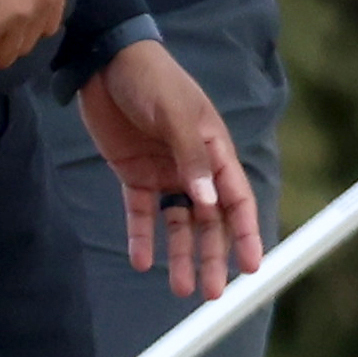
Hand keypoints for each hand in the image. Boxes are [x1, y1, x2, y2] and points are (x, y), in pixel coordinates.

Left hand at [77, 40, 264, 294]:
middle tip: (214, 293)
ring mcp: (165, 172)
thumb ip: (191, 158)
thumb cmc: (151, 80)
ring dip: (180, 255)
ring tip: (181, 289)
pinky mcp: (134, 173)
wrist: (105, 62)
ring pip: (178, 223)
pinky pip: (142, 213)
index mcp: (215, 150)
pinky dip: (143, 237)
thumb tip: (207, 201)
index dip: (245, 234)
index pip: (236, 200)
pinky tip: (141, 262)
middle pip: (209, 221)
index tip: (252, 267)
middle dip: (213, 256)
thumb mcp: (174, 114)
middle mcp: (194, 167)